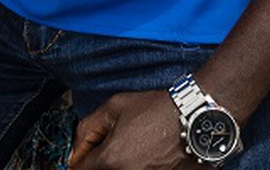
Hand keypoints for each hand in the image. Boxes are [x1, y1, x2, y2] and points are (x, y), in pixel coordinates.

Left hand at [68, 91, 192, 169]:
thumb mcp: (115, 106)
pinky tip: (148, 156)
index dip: (81, 159)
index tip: (85, 155)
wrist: (194, 117)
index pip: (80, 169)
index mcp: (111, 159)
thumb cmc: (158, 110)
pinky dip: (139, 166)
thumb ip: (88, 128)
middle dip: (101, 163)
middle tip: (116, 147)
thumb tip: (74, 150)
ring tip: (136, 150)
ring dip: (121, 164)